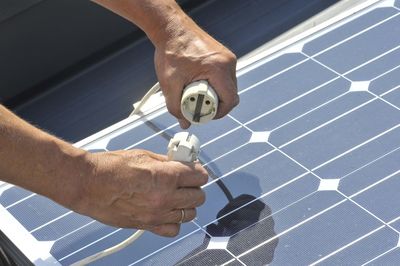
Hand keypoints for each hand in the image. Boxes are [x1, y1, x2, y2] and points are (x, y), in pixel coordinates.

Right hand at [74, 149, 207, 236]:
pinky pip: (173, 229)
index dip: (199, 171)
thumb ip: (166, 162)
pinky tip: (168, 212)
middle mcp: (165, 197)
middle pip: (198, 197)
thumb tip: (180, 163)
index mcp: (165, 176)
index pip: (199, 176)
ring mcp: (157, 214)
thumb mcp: (143, 155)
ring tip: (178, 196)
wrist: (88, 184)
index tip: (196, 170)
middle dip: (195, 187)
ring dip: (187, 204)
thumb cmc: (111, 167)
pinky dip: (174, 222)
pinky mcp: (147, 225)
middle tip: (187, 181)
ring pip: (189, 214)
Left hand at [154, 20, 238, 127]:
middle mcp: (228, 62)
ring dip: (215, 94)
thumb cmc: (171, 51)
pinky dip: (214, 84)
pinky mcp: (223, 56)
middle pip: (231, 95)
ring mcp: (227, 58)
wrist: (170, 28)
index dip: (219, 113)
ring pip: (228, 86)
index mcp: (219, 69)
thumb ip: (175, 107)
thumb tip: (185, 122)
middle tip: (198, 107)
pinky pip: (224, 77)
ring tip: (196, 94)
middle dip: (215, 105)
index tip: (205, 115)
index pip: (230, 100)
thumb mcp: (169, 84)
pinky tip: (200, 84)